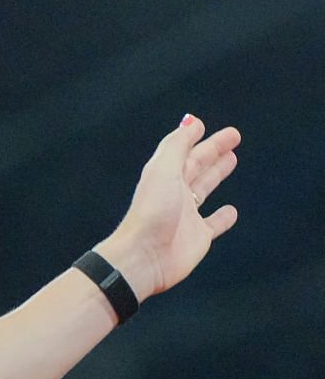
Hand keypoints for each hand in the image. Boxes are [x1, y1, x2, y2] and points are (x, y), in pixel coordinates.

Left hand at [96, 114, 240, 300]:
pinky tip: (231, 211)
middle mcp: (174, 193)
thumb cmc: (152, 212)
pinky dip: (223, 217)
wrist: (144, 257)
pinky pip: (214, 224)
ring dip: (217, 174)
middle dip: (213, 151)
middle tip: (234, 137)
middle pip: (197, 166)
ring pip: (205, 188)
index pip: (183, 151)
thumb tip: (191, 121)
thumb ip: (177, 146)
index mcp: (163, 176)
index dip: (193, 137)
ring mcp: (186, 215)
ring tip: (232, 159)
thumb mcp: (163, 171)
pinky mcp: (198, 237)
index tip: (202, 124)